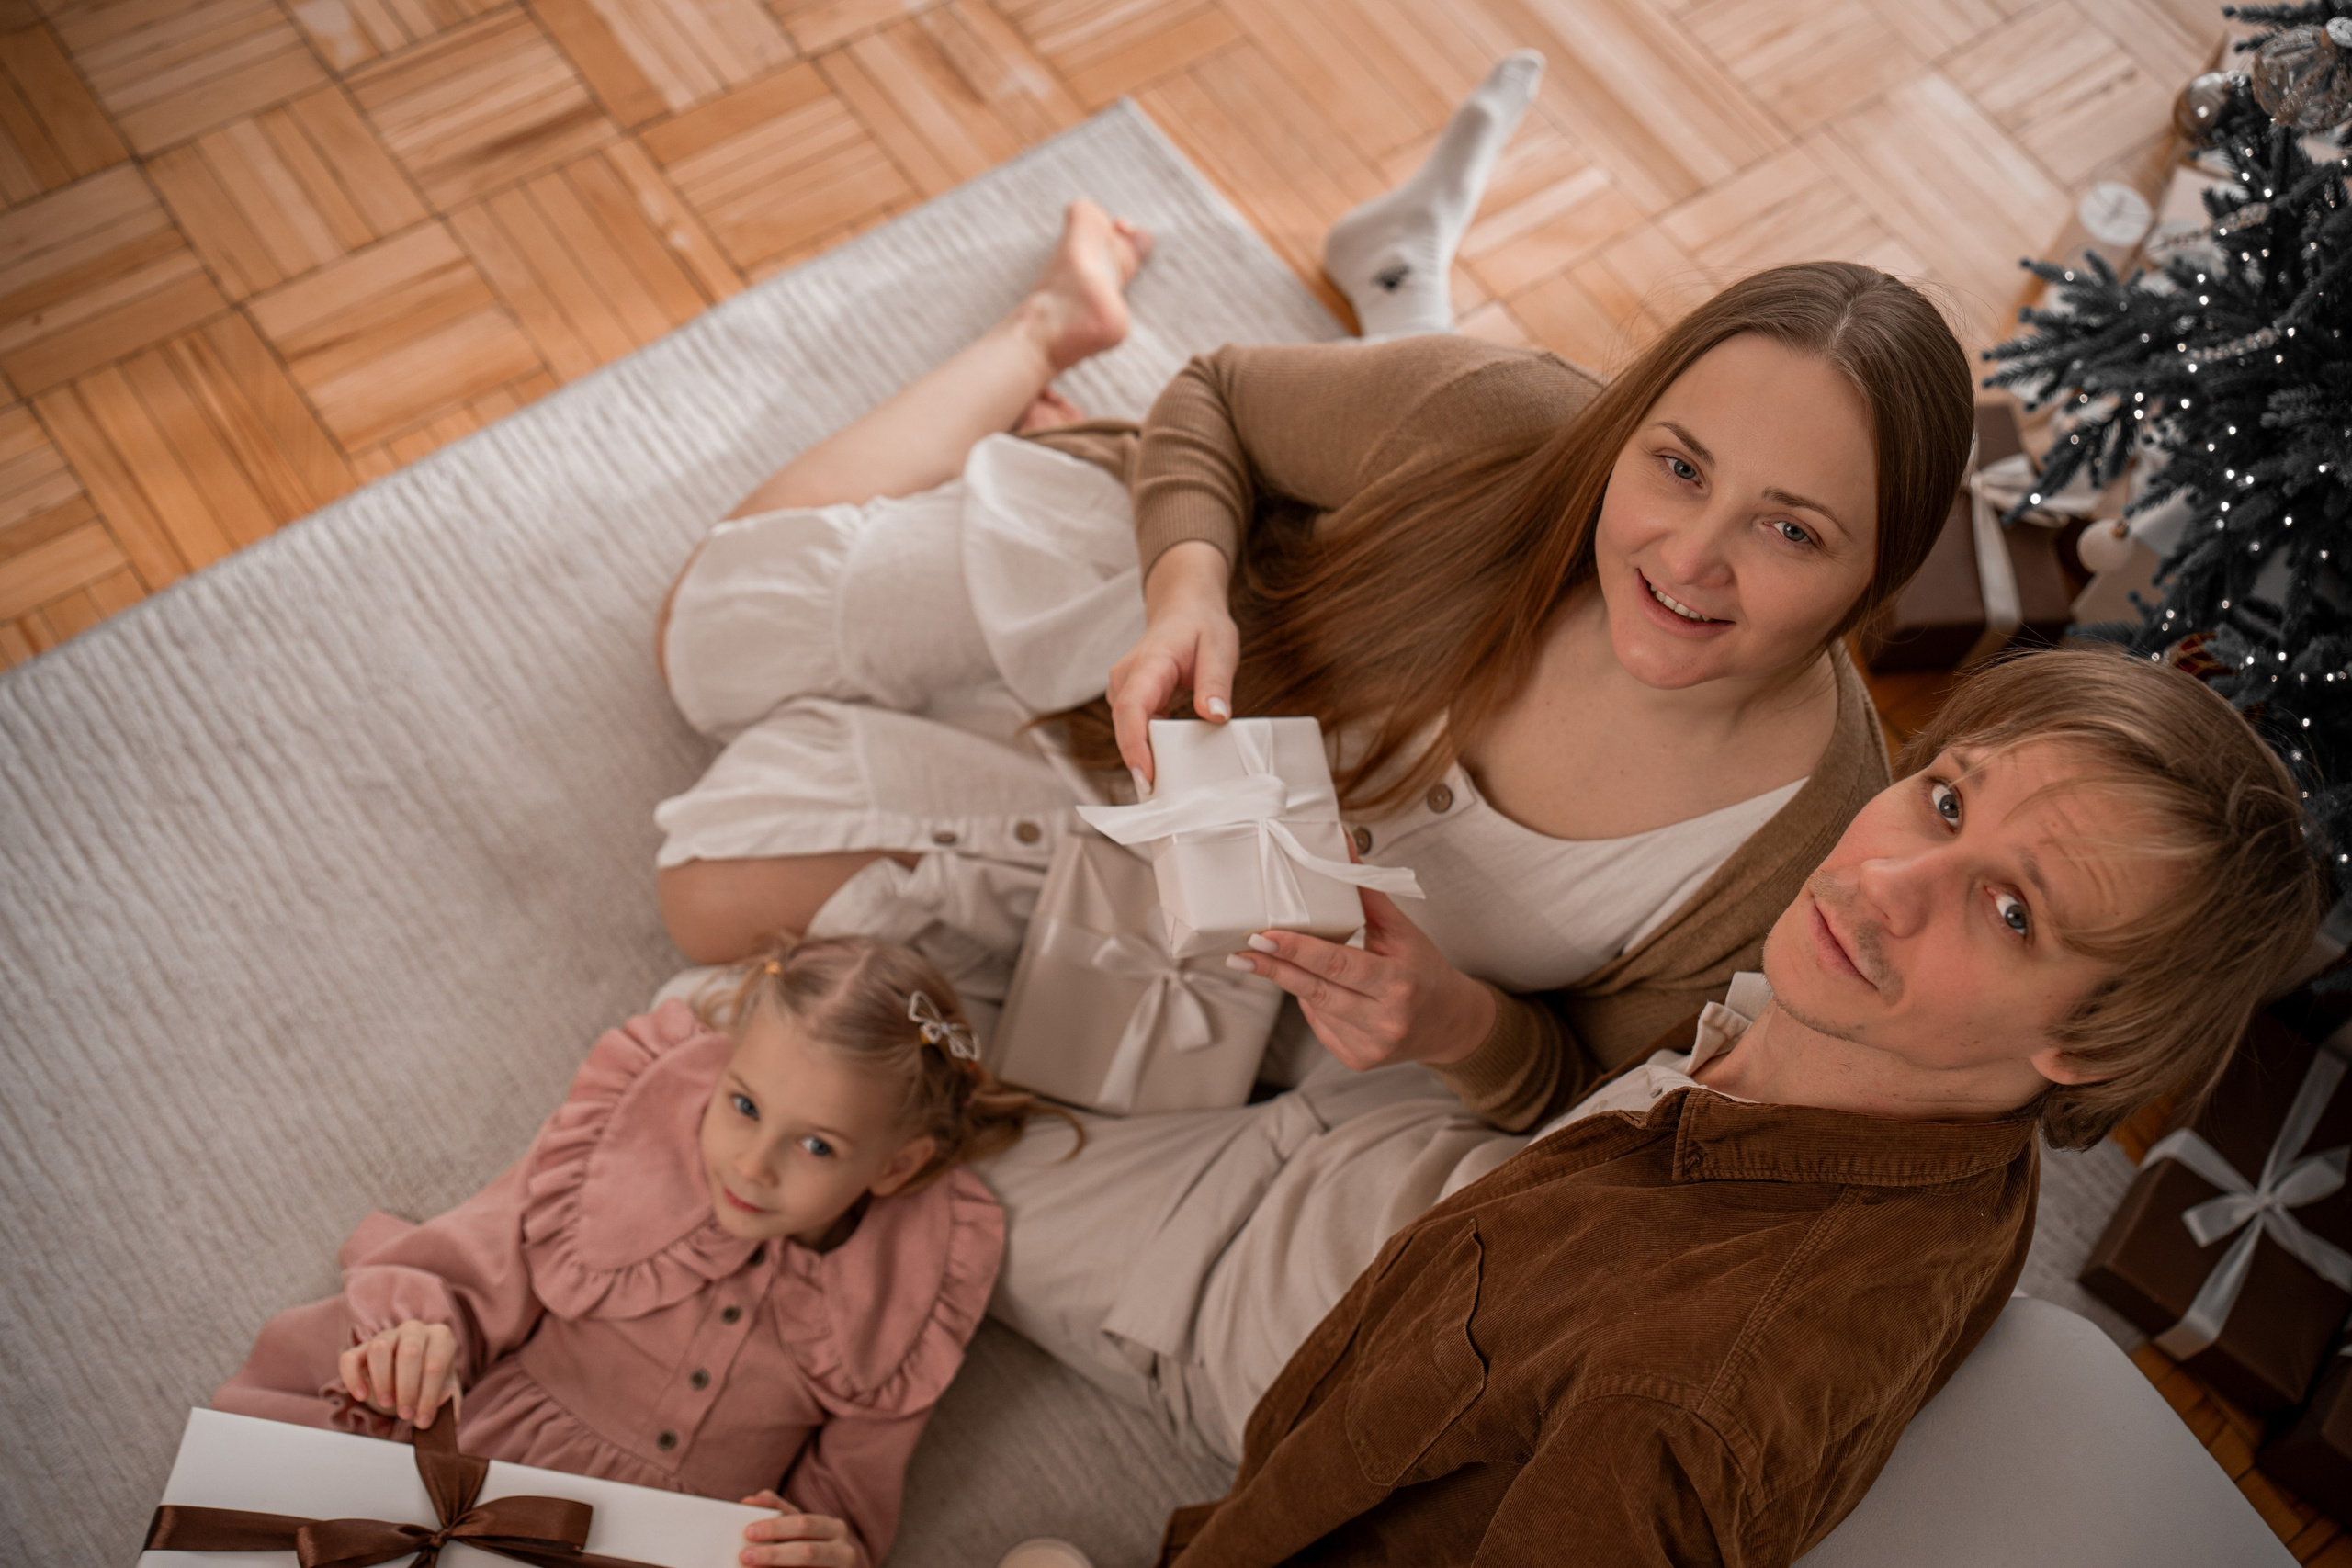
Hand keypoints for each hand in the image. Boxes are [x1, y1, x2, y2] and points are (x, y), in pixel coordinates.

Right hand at [338, 1319, 461, 1428]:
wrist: (409, 1378)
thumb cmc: (430, 1383)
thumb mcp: (446, 1392)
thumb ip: (451, 1402)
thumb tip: (445, 1405)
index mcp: (440, 1337)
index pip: (436, 1363)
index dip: (429, 1395)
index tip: (423, 1421)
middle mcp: (414, 1330)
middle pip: (410, 1351)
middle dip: (407, 1387)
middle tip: (406, 1414)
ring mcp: (387, 1335)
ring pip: (380, 1349)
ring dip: (383, 1380)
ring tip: (387, 1404)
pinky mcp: (361, 1348)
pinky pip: (350, 1358)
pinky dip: (353, 1378)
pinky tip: (361, 1396)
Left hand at [736, 1494, 858, 1567]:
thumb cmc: (811, 1549)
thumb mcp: (798, 1530)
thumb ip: (777, 1512)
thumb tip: (749, 1500)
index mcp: (833, 1528)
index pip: (802, 1523)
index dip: (774, 1527)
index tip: (748, 1531)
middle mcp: (843, 1550)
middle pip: (806, 1550)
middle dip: (773, 1554)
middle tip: (745, 1555)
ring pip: (808, 1562)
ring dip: (778, 1565)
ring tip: (752, 1566)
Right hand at [1109, 541, 1237, 784]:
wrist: (1184, 609)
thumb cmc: (1202, 626)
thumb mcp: (1220, 648)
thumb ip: (1215, 682)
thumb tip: (1215, 715)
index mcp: (1148, 664)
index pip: (1132, 707)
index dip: (1135, 745)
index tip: (1146, 776)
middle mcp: (1126, 680)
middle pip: (1126, 729)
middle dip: (1142, 765)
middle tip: (1165, 806)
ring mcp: (1125, 692)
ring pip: (1129, 734)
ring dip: (1146, 761)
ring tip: (1169, 795)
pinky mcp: (1131, 702)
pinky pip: (1136, 732)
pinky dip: (1150, 752)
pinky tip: (1168, 774)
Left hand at [1228, 890, 1495, 1071]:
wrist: (1449, 1023)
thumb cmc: (1423, 969)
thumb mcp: (1401, 931)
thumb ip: (1367, 893)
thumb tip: (1343, 846)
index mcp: (1398, 983)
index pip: (1339, 965)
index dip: (1299, 950)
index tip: (1265, 936)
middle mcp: (1385, 1020)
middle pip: (1317, 990)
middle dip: (1276, 968)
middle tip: (1242, 952)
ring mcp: (1370, 1046)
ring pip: (1314, 1008)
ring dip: (1296, 982)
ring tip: (1286, 962)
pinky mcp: (1357, 1060)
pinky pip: (1319, 1026)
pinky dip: (1313, 1004)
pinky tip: (1320, 989)